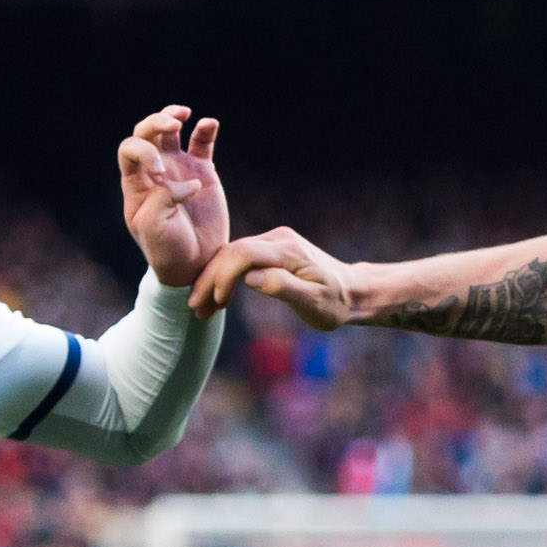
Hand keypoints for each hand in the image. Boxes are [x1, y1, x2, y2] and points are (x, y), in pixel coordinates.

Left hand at [118, 105, 227, 293]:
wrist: (195, 265)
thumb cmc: (167, 250)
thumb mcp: (154, 229)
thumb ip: (161, 199)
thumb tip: (185, 182)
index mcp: (136, 184)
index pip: (130, 150)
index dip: (143, 151)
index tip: (161, 172)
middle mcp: (154, 171)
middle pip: (146, 133)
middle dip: (156, 123)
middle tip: (173, 125)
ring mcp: (179, 169)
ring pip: (170, 132)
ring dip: (172, 116)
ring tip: (184, 115)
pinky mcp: (203, 172)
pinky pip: (202, 143)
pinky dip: (205, 130)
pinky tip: (209, 123)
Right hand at [189, 225, 355, 328]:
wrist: (351, 292)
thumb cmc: (335, 302)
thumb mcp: (314, 301)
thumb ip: (282, 287)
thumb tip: (250, 279)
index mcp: (288, 250)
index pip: (243, 253)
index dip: (223, 276)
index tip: (216, 303)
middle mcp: (278, 238)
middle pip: (232, 252)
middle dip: (210, 279)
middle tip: (195, 307)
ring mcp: (274, 242)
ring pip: (231, 255)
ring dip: (213, 280)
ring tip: (200, 307)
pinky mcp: (270, 249)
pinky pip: (240, 259)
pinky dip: (224, 277)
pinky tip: (216, 297)